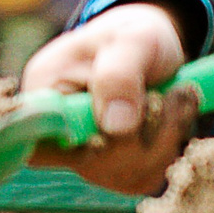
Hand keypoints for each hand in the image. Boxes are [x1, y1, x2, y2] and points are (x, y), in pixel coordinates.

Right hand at [19, 4, 193, 194]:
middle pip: (91, 164)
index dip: (81, 146)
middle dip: (141, 132)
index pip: (39, 143)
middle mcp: (58, 128)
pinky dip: (169, 147)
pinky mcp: (116, 168)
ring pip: (124, 172)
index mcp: (45, 89)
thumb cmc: (137, 36)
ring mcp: (86, 154)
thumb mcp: (135, 39)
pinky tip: (172, 117)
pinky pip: (144, 176)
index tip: (121, 126)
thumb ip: (120, 75)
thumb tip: (116, 127)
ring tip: (173, 98)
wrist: (154, 46)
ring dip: (162, 138)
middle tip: (164, 94)